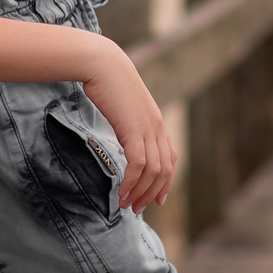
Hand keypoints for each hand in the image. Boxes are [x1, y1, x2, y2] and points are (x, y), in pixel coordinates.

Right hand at [79, 39, 177, 214]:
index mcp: (156, 121)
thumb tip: (119, 128)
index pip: (170, 158)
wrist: (101, 63)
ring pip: (153, 171)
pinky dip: (131, 182)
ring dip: (140, 192)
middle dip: (152, 193)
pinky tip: (121, 192)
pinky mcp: (134, 130)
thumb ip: (126, 118)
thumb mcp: (122, 103)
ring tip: (127, 205)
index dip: (167, 181)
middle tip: (138, 209)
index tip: (157, 199)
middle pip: (164, 170)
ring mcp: (148, 128)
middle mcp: (157, 127)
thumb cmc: (106, 80)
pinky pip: (138, 165)